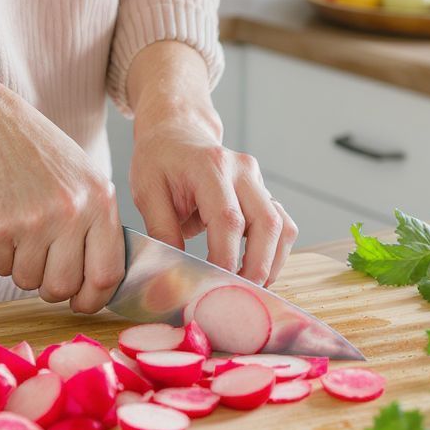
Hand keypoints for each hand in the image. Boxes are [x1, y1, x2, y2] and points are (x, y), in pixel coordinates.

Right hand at [0, 76, 124, 313]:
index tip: (81, 302)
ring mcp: (36, 221)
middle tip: (40, 268)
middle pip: (65, 286)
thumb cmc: (35, 153)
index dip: (94, 298)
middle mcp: (73, 212)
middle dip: (51, 288)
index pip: (108, 273)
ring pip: (29, 281)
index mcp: (100, 201)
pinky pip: (0, 268)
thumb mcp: (82, 178)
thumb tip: (100, 281)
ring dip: (21, 268)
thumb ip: (95, 222)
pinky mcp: (0, 226)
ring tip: (19, 235)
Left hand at [127, 44, 297, 285]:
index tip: (214, 285)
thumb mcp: (147, 191)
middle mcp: (241, 170)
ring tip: (247, 288)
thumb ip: (161, 230)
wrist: (176, 133)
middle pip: (266, 224)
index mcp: (210, 166)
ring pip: (282, 226)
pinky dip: (275, 252)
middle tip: (236, 296)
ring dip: (271, 263)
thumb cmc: (159, 160)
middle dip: (256, 267)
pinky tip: (255, 269)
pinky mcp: (263, 191)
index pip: (228, 219)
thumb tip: (173, 272)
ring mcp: (257, 180)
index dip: (226, 258)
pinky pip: (282, 224)